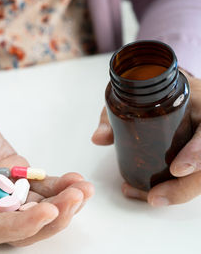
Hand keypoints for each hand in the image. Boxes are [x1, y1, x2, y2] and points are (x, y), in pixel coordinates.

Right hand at [0, 97, 93, 245]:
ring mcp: (1, 188)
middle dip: (52, 216)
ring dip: (61, 201)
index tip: (47, 212)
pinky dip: (57, 185)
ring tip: (82, 189)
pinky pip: (38, 184)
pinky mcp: (14, 171)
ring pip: (35, 205)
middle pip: (22, 223)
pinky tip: (74, 180)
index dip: (22, 226)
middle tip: (74, 200)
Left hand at [92, 76, 200, 206]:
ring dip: (176, 193)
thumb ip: (114, 115)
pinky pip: (192, 179)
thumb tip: (99, 138)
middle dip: (184, 187)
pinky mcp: (198, 158)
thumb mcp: (133, 97)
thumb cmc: (154, 94)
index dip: (198, 153)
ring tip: (148, 198)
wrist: (170, 93)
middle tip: (154, 197)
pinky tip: (150, 194)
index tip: (177, 169)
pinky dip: (173, 191)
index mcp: (200, 106)